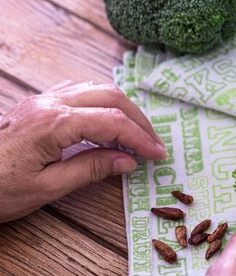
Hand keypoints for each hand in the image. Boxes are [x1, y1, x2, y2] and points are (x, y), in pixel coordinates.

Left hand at [0, 80, 166, 222]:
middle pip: (111, 96)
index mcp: (54, 123)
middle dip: (138, 118)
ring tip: (135, 132)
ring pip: (97, 87)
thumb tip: (127, 161)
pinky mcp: (37, 103)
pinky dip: (102, 102)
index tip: (157, 155)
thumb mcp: (46, 188)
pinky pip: (79, 90)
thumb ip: (90, 169)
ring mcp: (42, 99)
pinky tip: (106, 119)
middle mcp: (50, 102)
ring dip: (122, 108)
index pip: (112, 122)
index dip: (140, 138)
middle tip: (152, 143)